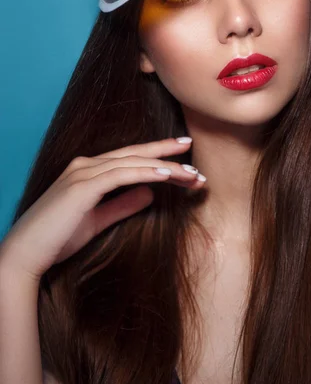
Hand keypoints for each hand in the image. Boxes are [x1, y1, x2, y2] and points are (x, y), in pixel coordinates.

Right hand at [0, 137, 203, 282]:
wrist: (25, 255)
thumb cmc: (58, 238)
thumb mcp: (98, 220)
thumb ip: (123, 204)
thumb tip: (150, 194)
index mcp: (88, 169)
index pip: (130, 158)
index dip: (158, 155)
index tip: (183, 157)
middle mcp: (85, 164)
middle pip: (135, 154)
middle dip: (167, 153)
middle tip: (192, 149)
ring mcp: (83, 172)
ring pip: (133, 162)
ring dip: (165, 166)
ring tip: (191, 173)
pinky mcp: (81, 186)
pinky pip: (121, 174)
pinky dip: (146, 173)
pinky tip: (167, 175)